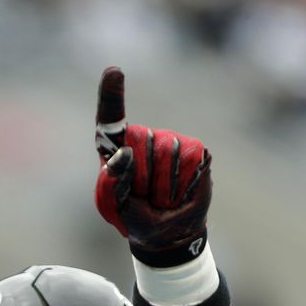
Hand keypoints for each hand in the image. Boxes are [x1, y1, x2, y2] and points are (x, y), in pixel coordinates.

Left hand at [94, 66, 211, 267]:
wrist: (170, 233)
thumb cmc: (137, 218)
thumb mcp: (117, 207)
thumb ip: (114, 183)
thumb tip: (124, 153)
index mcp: (117, 150)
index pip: (110, 120)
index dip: (111, 96)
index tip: (114, 72)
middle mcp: (143, 138)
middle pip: (140, 142)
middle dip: (142, 178)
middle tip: (145, 198)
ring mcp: (171, 140)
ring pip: (166, 154)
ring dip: (162, 188)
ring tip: (161, 198)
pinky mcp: (195, 149)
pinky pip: (188, 162)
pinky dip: (182, 186)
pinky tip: (179, 193)